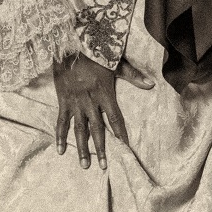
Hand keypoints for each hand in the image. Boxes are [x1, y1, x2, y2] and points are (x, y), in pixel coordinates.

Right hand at [53, 52, 153, 169]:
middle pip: (97, 129)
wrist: (69, 44)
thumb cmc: (94, 52)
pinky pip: (61, 121)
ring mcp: (75, 102)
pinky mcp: (63, 100)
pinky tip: (60, 149)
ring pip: (79, 129)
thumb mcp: (115, 62)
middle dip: (101, 148)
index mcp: (104, 93)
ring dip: (82, 148)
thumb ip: (133, 75)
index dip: (121, 133)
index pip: (115, 118)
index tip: (125, 148)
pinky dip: (60, 135)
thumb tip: (151, 84)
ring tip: (85, 165)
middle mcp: (90, 101)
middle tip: (103, 167)